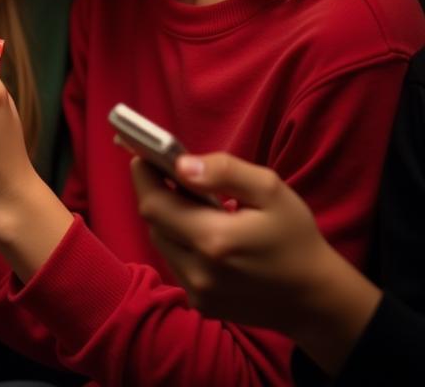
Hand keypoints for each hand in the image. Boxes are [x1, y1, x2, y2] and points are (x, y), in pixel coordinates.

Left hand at [131, 152, 380, 372]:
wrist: (316, 299)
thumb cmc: (296, 238)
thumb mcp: (270, 190)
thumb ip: (224, 171)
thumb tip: (181, 165)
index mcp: (213, 240)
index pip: (153, 203)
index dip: (143, 176)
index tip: (145, 155)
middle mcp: (198, 271)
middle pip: (154, 221)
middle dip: (157, 193)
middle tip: (172, 174)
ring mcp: (198, 292)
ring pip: (161, 242)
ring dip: (168, 218)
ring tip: (192, 203)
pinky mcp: (201, 305)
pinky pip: (175, 263)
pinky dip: (180, 242)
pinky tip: (203, 233)